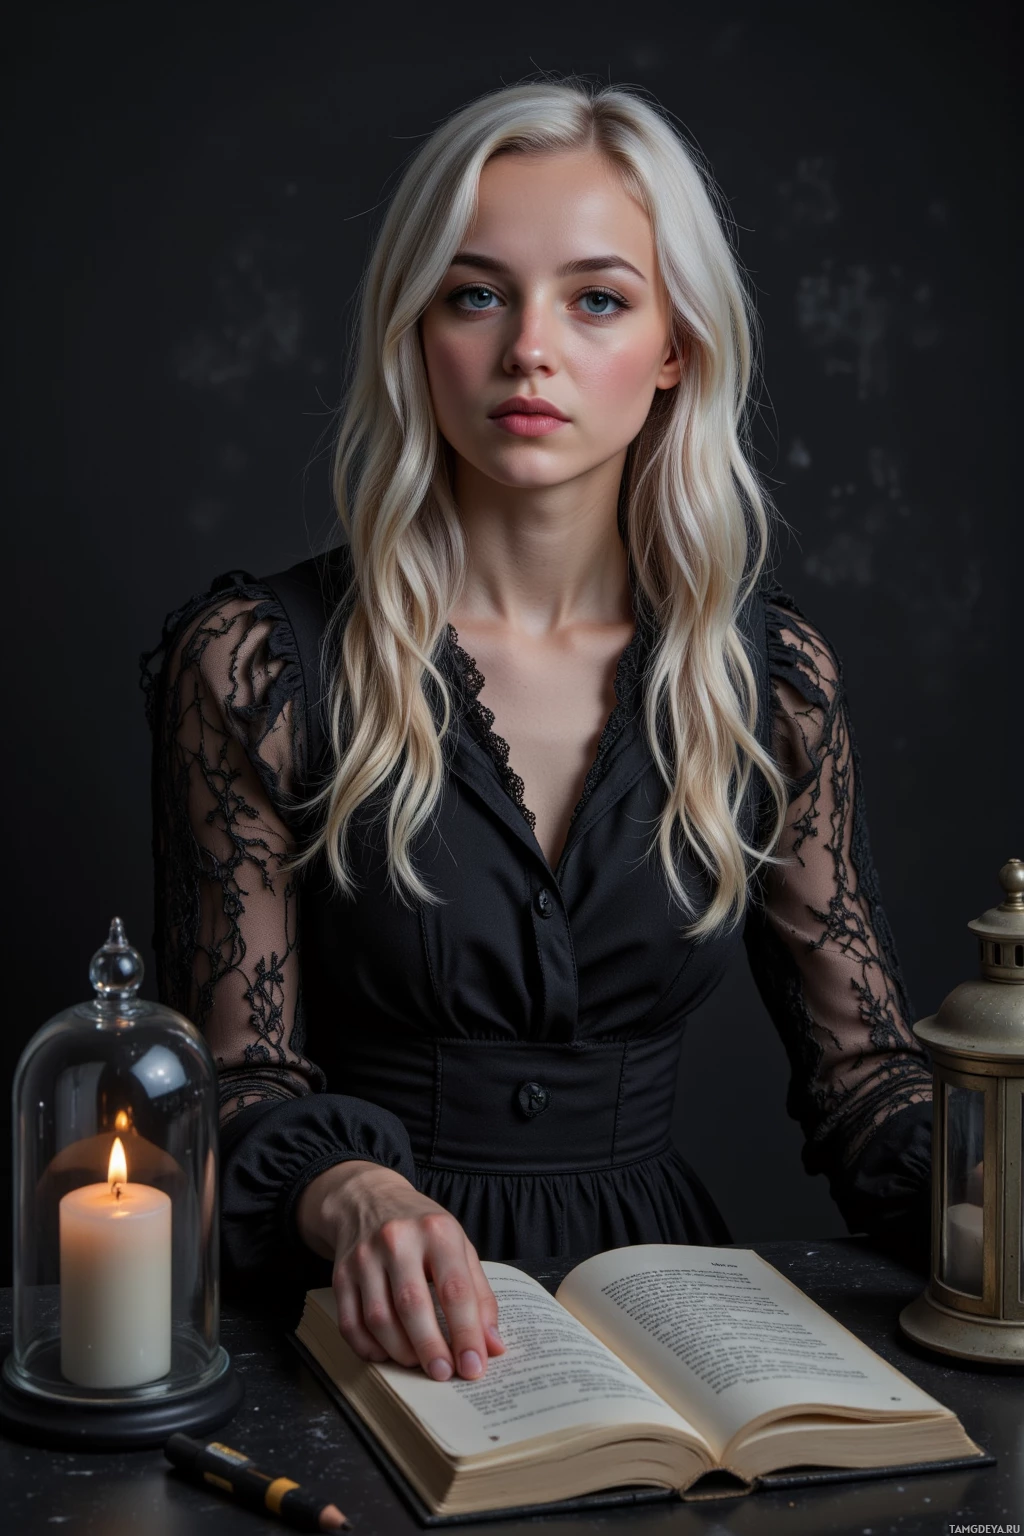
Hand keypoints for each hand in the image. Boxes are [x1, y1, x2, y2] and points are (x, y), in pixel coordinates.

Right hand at [295, 1160, 504, 1381]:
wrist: (369, 1198)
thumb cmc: (423, 1229)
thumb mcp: (459, 1246)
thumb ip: (480, 1295)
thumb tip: (493, 1346)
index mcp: (437, 1231)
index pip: (455, 1290)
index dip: (466, 1334)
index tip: (475, 1367)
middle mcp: (398, 1239)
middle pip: (413, 1306)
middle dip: (431, 1349)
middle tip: (444, 1375)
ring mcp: (364, 1256)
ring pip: (379, 1319)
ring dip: (401, 1352)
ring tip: (419, 1363)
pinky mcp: (340, 1274)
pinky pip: (351, 1323)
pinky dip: (369, 1348)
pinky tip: (386, 1355)